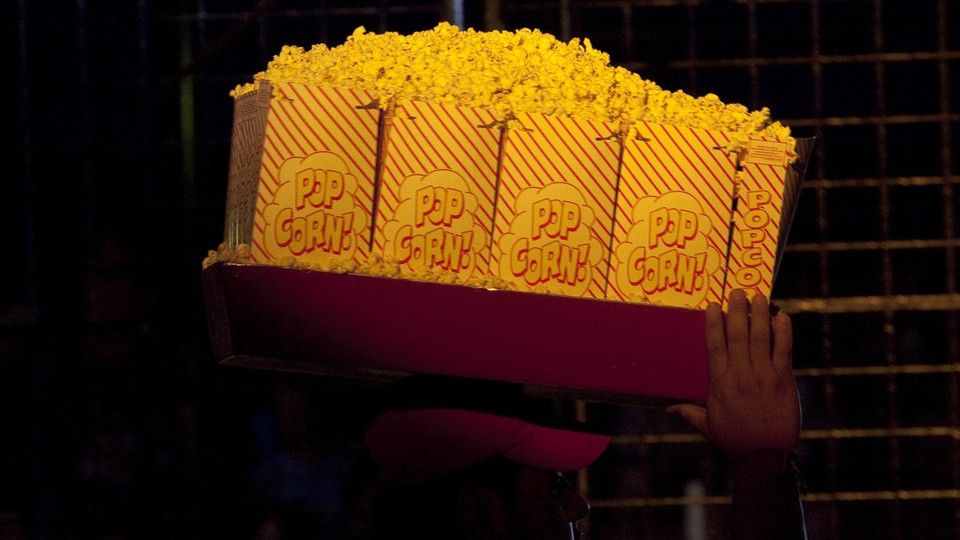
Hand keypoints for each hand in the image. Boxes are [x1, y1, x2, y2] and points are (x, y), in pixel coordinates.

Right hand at [668, 290, 800, 457]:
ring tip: (759, 297)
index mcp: (720, 382)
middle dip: (737, 311)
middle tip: (737, 292)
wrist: (764, 456)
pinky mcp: (784, 380)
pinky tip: (782, 317)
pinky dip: (783, 332)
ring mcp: (764, 376)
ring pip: (760, 338)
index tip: (713, 305)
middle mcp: (741, 374)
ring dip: (759, 315)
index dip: (713, 323)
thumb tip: (669, 407)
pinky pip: (783, 350)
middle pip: (737, 335)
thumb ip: (689, 412)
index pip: (715, 345)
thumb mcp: (707, 426)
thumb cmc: (734, 441)